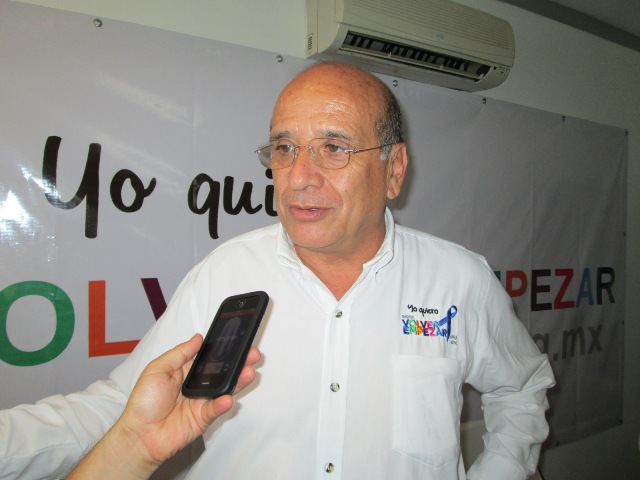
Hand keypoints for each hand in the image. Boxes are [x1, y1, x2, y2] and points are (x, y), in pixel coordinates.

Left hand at [68, 334, 259, 478]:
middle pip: (223, 370)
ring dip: (238, 380)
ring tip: (248, 372)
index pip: (209, 355)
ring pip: (225, 388)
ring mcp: (203, 401)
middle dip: (239, 361)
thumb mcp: (157, 369)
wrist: (139, 435)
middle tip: (251, 353)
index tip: (237, 338)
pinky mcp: (204, 418)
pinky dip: (223, 403)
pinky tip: (227, 398)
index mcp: (186, 370)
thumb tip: (198, 338)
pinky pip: (217, 408)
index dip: (223, 348)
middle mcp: (197, 384)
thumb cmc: (143, 403)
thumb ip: (179, 354)